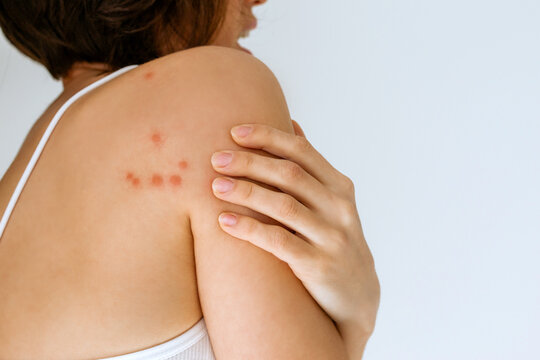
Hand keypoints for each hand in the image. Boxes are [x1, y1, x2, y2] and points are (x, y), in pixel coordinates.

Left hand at [210, 120, 379, 332]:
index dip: (268, 137)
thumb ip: (311, 167)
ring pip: (283, 206)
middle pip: (290, 174)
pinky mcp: (319, 265)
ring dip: (246, 192)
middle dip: (250, 162)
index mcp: (339, 186)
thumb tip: (292, 124)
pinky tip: (225, 221)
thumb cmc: (332, 239)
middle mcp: (339, 207)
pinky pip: (279, 242)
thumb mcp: (331, 202)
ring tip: (215, 186)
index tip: (235, 132)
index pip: (302, 151)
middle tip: (216, 158)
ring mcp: (331, 237)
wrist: (356, 294)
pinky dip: (250, 229)